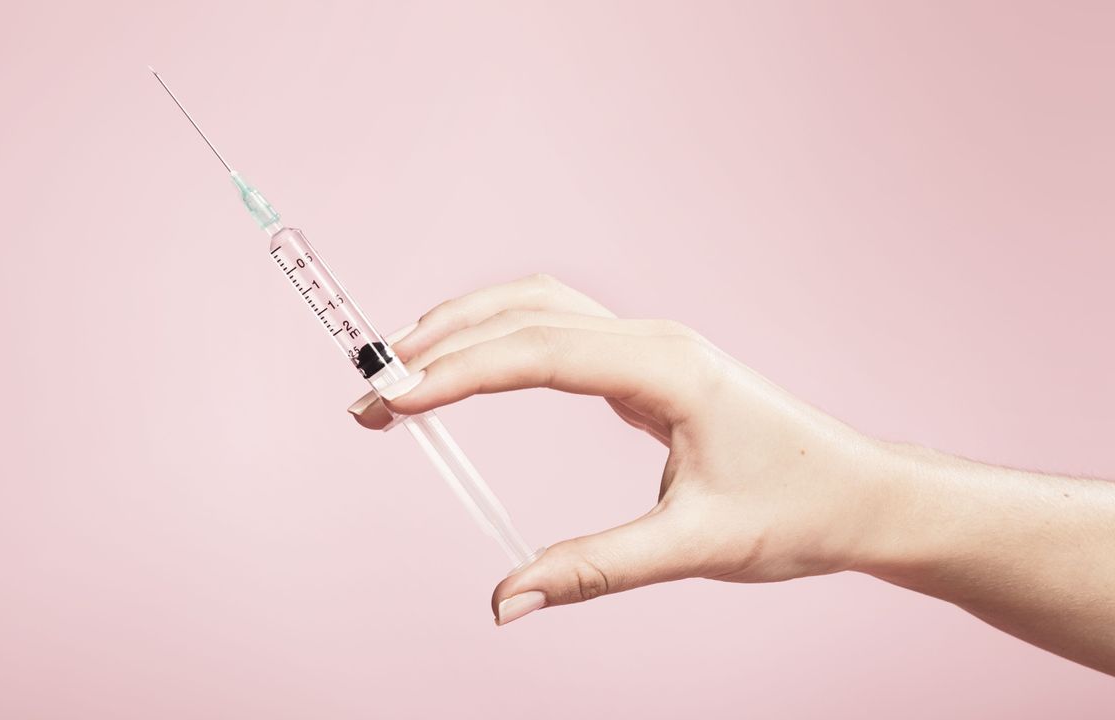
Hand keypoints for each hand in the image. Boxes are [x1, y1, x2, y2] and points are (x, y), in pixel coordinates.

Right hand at [347, 274, 894, 624]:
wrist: (864, 495)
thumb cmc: (798, 510)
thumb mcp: (696, 547)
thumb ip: (594, 569)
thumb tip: (505, 601)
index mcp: (666, 368)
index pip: (538, 352)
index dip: (458, 371)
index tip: (394, 399)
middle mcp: (652, 340)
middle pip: (525, 314)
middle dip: (442, 346)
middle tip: (373, 394)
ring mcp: (649, 346)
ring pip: (537, 310)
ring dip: (466, 330)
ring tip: (400, 371)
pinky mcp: (646, 365)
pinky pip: (557, 332)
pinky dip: (499, 340)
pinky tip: (468, 366)